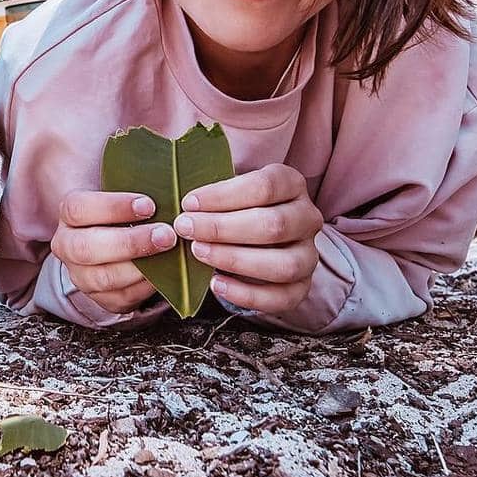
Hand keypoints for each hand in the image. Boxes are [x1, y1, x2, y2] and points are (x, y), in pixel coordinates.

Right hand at [51, 190, 175, 314]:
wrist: (118, 239)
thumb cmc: (126, 209)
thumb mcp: (121, 189)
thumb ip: (132, 179)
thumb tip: (161, 174)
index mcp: (69, 214)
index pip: (79, 209)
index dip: (113, 207)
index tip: (148, 205)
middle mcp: (68, 246)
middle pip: (87, 248)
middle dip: (130, 243)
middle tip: (165, 234)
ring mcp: (81, 276)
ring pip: (103, 278)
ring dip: (140, 269)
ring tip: (169, 255)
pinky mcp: (101, 299)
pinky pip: (121, 298)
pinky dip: (145, 288)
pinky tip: (165, 274)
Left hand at [173, 164, 322, 315]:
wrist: (258, 240)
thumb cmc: (235, 207)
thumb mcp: (227, 188)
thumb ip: (207, 184)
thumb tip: (168, 178)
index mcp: (291, 184)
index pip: (265, 186)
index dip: (224, 195)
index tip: (188, 202)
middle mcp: (307, 218)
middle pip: (273, 225)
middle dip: (223, 228)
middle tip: (185, 228)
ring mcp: (308, 255)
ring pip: (283, 264)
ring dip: (235, 260)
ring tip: (198, 253)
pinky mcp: (302, 287)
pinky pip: (282, 297)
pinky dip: (248, 294)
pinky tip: (216, 283)